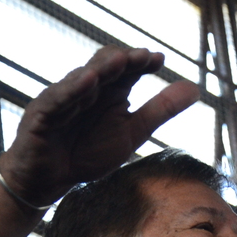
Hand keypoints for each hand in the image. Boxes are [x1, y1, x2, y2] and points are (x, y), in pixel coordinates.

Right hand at [0, 47, 199, 205]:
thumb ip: (161, 109)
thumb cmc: (88, 151)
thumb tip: (196, 88)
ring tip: (121, 61)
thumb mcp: (133, 131)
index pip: (125, 69)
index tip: (160, 60)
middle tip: (144, 56)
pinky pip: (57, 98)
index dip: (141, 62)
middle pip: (104, 66)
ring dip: (102, 68)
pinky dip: (71, 89)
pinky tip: (88, 80)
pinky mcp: (41, 114)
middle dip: (124, 60)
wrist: (50, 180)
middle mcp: (85, 88)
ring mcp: (62, 98)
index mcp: (108, 90)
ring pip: (81, 78)